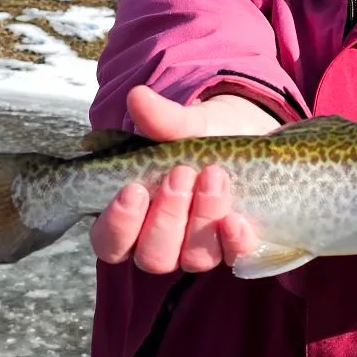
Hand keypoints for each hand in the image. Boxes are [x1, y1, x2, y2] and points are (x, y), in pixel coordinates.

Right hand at [89, 86, 278, 273]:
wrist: (246, 137)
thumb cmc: (199, 139)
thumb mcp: (182, 126)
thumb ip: (161, 119)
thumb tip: (137, 97)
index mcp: (133, 221)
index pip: (110, 243)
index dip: (118, 223)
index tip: (133, 188)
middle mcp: (163, 244)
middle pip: (153, 256)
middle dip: (166, 216)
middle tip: (181, 173)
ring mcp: (200, 249)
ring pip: (193, 259)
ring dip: (201, 219)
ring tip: (212, 176)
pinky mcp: (236, 246)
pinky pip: (235, 256)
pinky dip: (234, 240)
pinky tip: (236, 219)